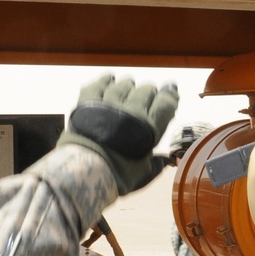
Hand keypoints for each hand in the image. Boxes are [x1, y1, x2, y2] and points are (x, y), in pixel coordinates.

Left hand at [59, 75, 178, 194]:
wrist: (84, 172)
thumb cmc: (117, 176)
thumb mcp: (143, 173)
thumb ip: (156, 164)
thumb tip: (166, 160)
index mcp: (149, 128)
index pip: (166, 102)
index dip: (170, 95)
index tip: (170, 91)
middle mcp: (132, 111)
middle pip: (146, 90)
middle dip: (149, 93)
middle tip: (146, 98)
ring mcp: (110, 103)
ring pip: (125, 84)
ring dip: (129, 87)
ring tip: (128, 90)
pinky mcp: (89, 101)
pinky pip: (100, 83)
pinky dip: (106, 80)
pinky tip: (110, 79)